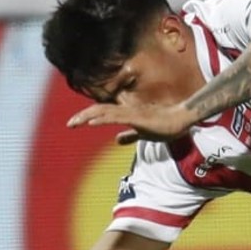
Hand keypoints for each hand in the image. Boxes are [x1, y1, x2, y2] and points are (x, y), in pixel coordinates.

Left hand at [68, 100, 197, 143]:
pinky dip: (102, 119)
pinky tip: (92, 123)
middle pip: (99, 109)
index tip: (75, 123)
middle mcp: (126, 110)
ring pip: (105, 111)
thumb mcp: (143, 133)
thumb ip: (130, 136)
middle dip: (82, 116)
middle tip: (69, 124)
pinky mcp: (137, 118)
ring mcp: (131, 113)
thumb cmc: (165, 125)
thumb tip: (116, 140)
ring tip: (74, 122)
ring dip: (87, 116)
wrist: (181, 119)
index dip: (88, 116)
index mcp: (126, 113)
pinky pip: (116, 118)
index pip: (103, 111)